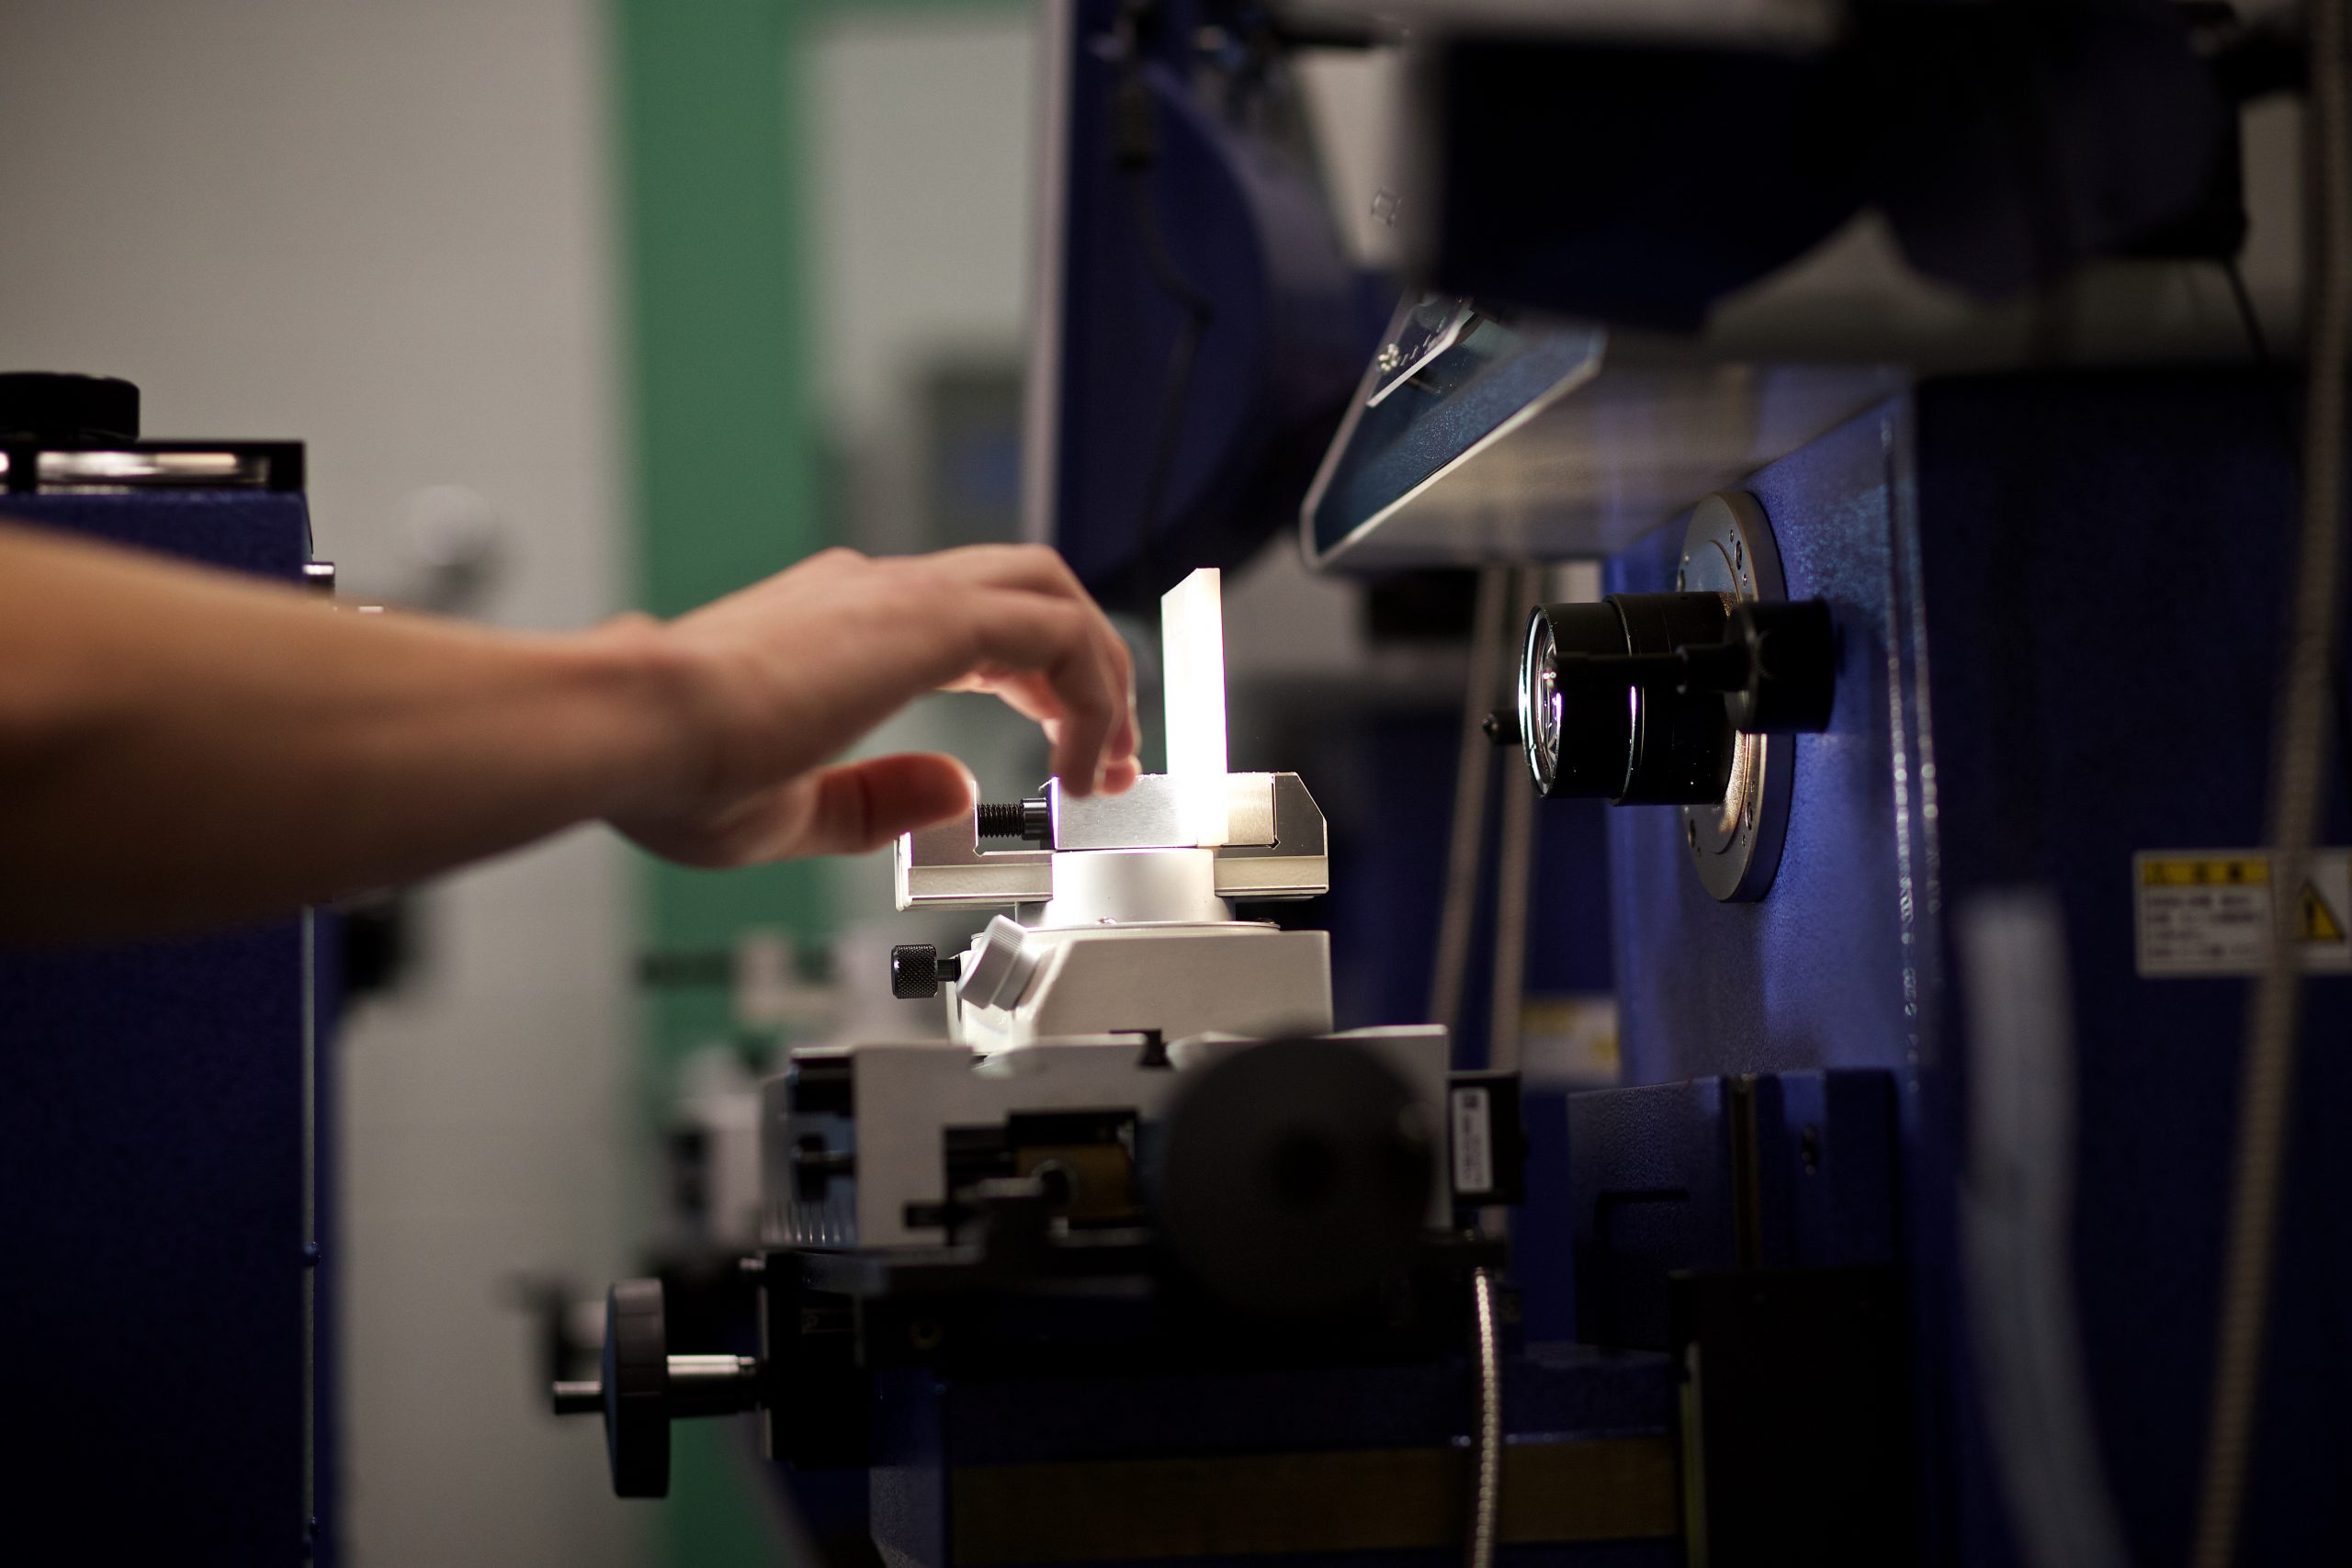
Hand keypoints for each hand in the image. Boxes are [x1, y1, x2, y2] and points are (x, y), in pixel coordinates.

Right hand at [608, 544, 1139, 866]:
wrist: (630, 728)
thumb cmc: (669, 770)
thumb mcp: (791, 809)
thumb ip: (876, 798)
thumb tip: (952, 788)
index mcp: (832, 623)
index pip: (963, 620)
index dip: (1030, 682)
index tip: (1058, 753)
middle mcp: (870, 591)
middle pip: (1023, 589)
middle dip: (1085, 669)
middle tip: (1110, 756)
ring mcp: (899, 594)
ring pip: (1050, 594)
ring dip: (1101, 676)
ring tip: (1111, 761)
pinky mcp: (928, 618)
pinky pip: (1057, 632)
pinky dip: (1092, 694)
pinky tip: (1081, 765)